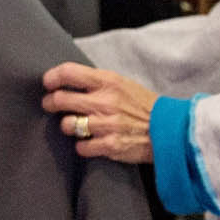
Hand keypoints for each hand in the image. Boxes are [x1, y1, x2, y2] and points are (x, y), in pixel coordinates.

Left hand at [40, 62, 156, 164]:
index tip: (48, 83)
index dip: (52, 77)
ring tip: (75, 125)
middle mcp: (106, 101)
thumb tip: (68, 80)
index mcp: (109, 81)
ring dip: (67, 125)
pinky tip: (90, 142)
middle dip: (50, 103)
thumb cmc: (144, 106)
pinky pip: (81, 147)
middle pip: (60, 99)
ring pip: (67, 124)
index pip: (69, 72)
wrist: (170, 130)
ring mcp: (107, 124)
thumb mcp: (123, 84)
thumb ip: (98, 82)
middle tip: (50, 105)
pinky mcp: (110, 145)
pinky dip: (82, 146)